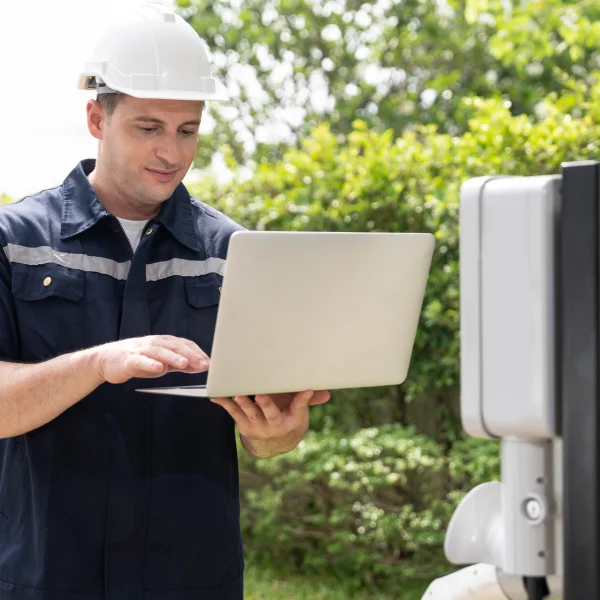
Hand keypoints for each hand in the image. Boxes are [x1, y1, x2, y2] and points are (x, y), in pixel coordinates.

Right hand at [91, 334, 209, 383]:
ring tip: (185, 364)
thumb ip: (180, 363)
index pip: (185, 345)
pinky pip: (140, 360)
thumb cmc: (138, 360)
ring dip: (173, 357)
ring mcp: (141, 350)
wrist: (107, 360)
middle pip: (176, 346)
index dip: (198, 352)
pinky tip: (158, 368)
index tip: (211, 362)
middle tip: (204, 364)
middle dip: (192, 355)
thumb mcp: (162, 362)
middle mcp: (154, 343)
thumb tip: (201, 366)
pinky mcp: (129, 359)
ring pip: (160, 351)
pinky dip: (150, 363)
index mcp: (164, 342)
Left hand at [210, 390, 329, 439]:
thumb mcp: (297, 410)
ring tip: (238, 394)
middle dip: (265, 404)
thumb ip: (306, 400)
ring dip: (243, 404)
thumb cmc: (286, 415)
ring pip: (250, 413)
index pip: (298, 408)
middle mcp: (274, 425)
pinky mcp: (243, 425)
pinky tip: (216, 396)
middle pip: (270, 413)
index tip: (307, 390)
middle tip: (261, 395)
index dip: (302, 400)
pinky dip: (225, 404)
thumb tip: (326, 394)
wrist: (272, 439)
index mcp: (290, 420)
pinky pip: (233, 413)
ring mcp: (257, 426)